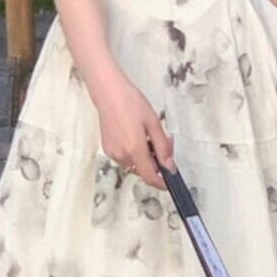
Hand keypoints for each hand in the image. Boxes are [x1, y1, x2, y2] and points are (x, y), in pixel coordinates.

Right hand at [94, 71, 175, 189]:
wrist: (108, 93)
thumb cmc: (131, 103)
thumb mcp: (153, 123)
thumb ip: (162, 147)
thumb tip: (169, 166)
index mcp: (135, 149)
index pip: (149, 177)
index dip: (161, 183)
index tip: (169, 181)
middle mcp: (122, 155)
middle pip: (143, 170)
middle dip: (155, 162)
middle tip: (164, 143)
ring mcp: (113, 153)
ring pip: (134, 165)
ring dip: (145, 157)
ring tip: (148, 136)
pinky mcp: (107, 149)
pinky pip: (125, 158)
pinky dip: (134, 153)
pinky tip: (136, 136)